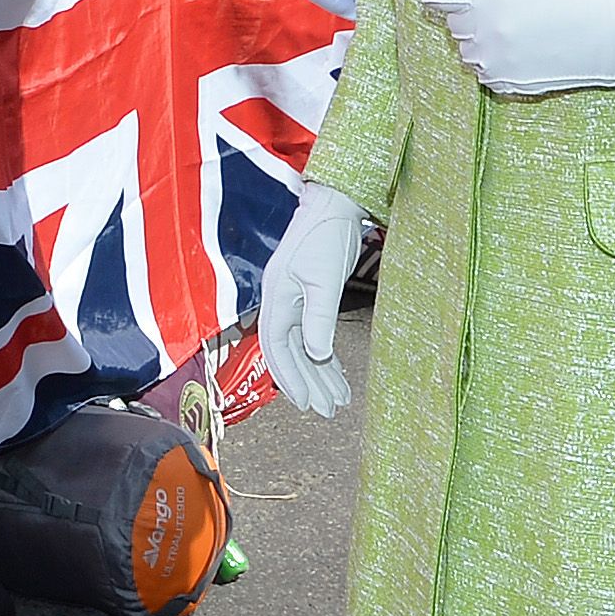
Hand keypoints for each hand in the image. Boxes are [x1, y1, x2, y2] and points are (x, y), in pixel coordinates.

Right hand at [258, 182, 372, 417]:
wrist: (334, 205)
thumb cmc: (327, 237)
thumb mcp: (324, 280)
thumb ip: (318, 318)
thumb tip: (316, 355)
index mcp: (276, 299)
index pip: (277, 349)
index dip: (290, 378)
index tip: (307, 403)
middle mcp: (281, 303)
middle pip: (291, 353)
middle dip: (309, 383)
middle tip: (328, 410)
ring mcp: (294, 301)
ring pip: (304, 348)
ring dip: (320, 374)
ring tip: (338, 399)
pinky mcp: (310, 297)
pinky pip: (313, 336)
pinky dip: (325, 357)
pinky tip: (336, 372)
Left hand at [418, 0, 614, 114]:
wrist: (613, 34)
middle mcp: (483, 27)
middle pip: (452, 21)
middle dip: (469, 15)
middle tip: (506, 11)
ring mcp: (492, 58)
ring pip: (465, 49)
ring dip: (481, 40)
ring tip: (520, 32)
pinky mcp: (503, 82)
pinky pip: (483, 71)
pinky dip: (496, 62)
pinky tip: (525, 51)